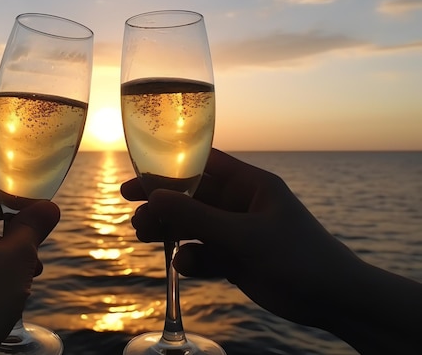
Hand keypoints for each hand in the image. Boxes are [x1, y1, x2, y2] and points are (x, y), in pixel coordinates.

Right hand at [122, 149, 421, 353]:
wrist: (334, 300)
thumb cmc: (299, 256)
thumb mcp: (245, 234)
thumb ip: (198, 217)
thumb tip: (154, 197)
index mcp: (251, 184)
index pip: (204, 164)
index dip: (170, 166)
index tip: (138, 174)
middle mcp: (241, 205)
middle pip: (192, 197)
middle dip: (163, 203)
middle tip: (131, 208)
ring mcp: (237, 233)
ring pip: (193, 226)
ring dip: (170, 230)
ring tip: (143, 234)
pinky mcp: (235, 259)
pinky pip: (204, 253)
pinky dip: (191, 258)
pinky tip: (184, 264)